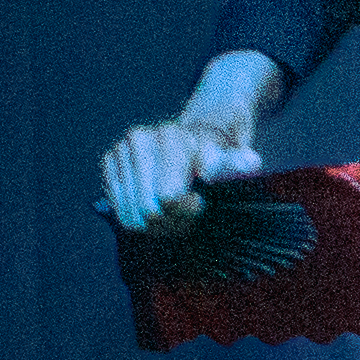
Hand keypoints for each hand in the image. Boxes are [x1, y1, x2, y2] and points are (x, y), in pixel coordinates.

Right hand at [101, 51, 283, 230]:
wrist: (193, 137)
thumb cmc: (214, 154)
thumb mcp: (232, 157)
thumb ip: (237, 163)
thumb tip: (251, 163)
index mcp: (170, 136)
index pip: (169, 198)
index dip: (187, 210)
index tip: (199, 203)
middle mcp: (140, 138)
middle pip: (148, 210)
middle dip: (170, 220)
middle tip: (186, 215)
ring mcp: (121, 150)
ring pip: (131, 214)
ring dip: (154, 223)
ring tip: (172, 213)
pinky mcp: (108, 162)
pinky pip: (118, 208)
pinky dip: (136, 215)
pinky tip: (153, 208)